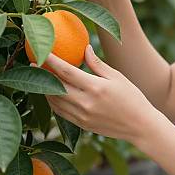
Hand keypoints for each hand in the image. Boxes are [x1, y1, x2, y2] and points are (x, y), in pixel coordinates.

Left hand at [36, 45, 161, 144]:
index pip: (67, 72)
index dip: (51, 61)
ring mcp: (82, 116)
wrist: (140, 126)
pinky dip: (53, 101)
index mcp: (96, 88)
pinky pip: (61, 112)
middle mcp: (86, 103)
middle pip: (56, 87)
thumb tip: (84, 48)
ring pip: (55, 101)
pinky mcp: (82, 125)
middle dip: (42, 74)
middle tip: (34, 63)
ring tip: (40, 77)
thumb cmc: (132, 97)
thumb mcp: (117, 77)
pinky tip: (51, 93)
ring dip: (44, 89)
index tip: (41, 52)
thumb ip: (98, 64)